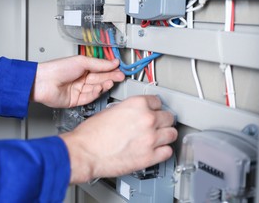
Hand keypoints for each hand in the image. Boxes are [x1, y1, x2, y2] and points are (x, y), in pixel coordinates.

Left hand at [31, 55, 124, 107]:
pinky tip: (100, 88)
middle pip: (99, 79)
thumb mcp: (81, 62)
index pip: (99, 69)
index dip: (110, 69)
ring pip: (95, 89)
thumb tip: (112, 62)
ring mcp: (78, 90)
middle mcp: (80, 79)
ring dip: (104, 85)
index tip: (119, 68)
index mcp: (81, 68)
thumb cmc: (57, 69)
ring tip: (111, 81)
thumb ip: (99, 64)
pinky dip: (96, 93)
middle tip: (120, 76)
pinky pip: (89, 98)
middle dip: (110, 77)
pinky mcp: (75, 101)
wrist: (43, 82)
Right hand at [59, 95, 177, 183]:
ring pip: (172, 134)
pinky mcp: (150, 157)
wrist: (85, 152)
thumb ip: (129, 110)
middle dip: (163, 120)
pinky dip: (163, 151)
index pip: (158, 101)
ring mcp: (151, 138)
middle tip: (157, 124)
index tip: (154, 110)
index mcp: (137, 104)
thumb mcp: (111, 110)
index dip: (155, 107)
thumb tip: (136, 113)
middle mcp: (147, 119)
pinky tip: (157, 150)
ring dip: (165, 135)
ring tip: (159, 137)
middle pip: (168, 117)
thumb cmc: (91, 134)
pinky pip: (168, 152)